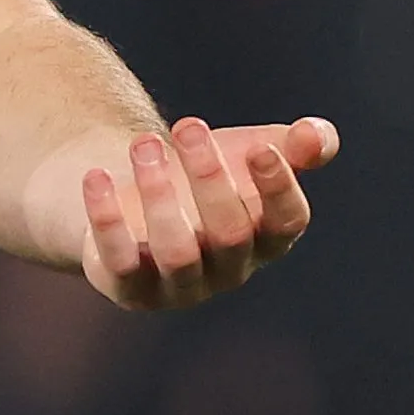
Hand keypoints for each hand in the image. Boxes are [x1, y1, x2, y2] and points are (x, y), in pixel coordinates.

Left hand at [73, 116, 337, 309]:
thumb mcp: (247, 155)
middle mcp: (229, 269)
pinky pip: (120, 261)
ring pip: (176, 250)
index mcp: (267, 239)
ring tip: (143, 143)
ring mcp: (180, 286)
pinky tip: (96, 176)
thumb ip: (292, 147)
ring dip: (159, 194)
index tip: (260, 146)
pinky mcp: (130, 289)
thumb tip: (318, 134)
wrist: (130, 197)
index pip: (287, 222)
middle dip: (209, 177)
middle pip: (230, 232)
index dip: (278, 187)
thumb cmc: (202, 175)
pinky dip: (107, 219)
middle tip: (187, 125)